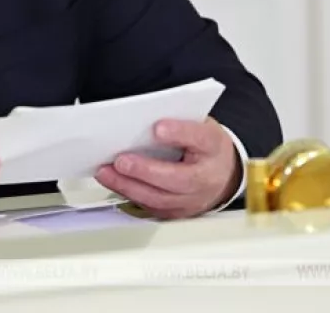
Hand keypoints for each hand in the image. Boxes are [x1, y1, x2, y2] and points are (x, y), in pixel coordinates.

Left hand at [95, 117, 240, 218]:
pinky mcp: (177, 212)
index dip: (179, 133)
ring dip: (128, 186)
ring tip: (106, 173)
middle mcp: (205, 177)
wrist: (222, 174)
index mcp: (212, 146)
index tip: (158, 128)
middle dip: (145, 170)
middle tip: (121, 161)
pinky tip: (115, 183)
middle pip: (177, 178)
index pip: (199, 138)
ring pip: (159, 198)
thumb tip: (145, 118)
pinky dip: (129, 195)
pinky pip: (151, 207)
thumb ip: (177, 120)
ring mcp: (192, 199)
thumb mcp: (198, 124)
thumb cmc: (205, 146)